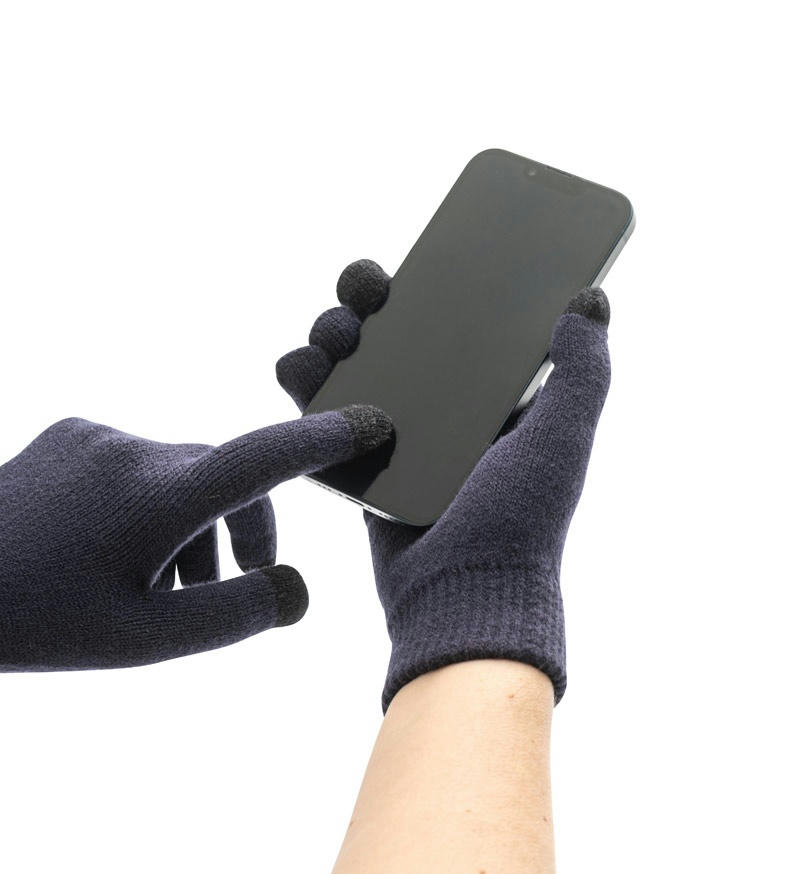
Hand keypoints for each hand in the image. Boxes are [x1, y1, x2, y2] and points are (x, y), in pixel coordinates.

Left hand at [0, 409, 390, 704]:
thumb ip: (238, 614)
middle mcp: (136, 451)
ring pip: (178, 473)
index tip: (369, 424)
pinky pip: (133, 463)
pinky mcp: (68, 435)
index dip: (323, 441)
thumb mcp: (153, 638)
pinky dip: (144, 503)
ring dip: (188, 522)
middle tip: (232, 584)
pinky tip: (107, 550)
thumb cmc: (46, 622)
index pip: (264, 458)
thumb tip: (293, 590)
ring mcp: (98, 437)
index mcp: (162, 498)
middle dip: (240, 528)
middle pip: (224, 477)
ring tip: (158, 584)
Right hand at [277, 261, 611, 708]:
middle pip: (398, 336)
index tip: (417, 260)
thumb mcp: (562, 439)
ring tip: (332, 330)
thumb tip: (591, 299)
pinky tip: (299, 367)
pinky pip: (324, 416)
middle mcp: (445, 412)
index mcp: (494, 398)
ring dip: (333, 336)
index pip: (460, 323)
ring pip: (355, 368)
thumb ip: (583, 371)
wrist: (458, 597)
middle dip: (372, 302)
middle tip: (366, 289)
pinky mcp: (359, 465)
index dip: (437, 284)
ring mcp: (398, 437)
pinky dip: (305, 387)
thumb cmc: (516, 521)